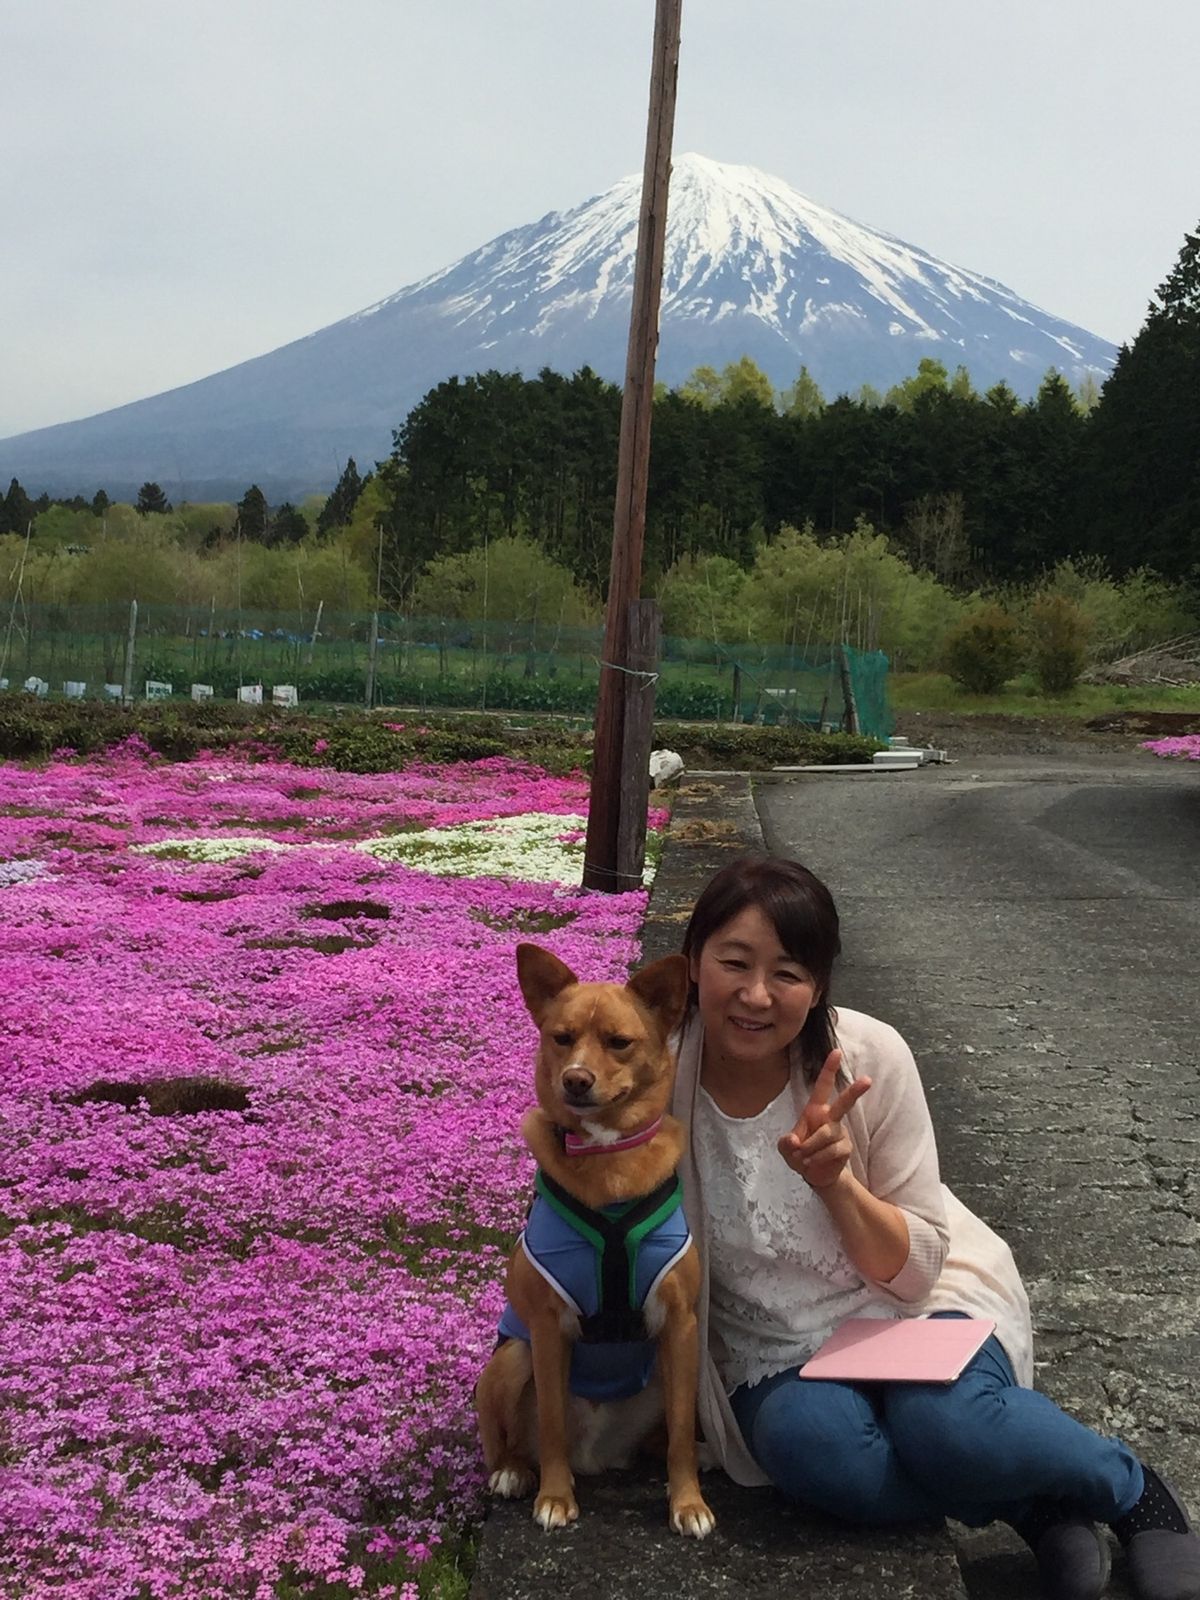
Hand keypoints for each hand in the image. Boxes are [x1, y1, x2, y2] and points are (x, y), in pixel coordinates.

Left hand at [777, 1049, 871, 1190]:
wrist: (815, 1175)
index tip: (836, 1051)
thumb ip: (785, 1143)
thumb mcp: (786, 1148)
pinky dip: (817, 1158)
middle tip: (867, 1080)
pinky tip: (811, 1163)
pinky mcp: (846, 1148)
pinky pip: (831, 1150)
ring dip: (809, 1147)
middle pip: (844, 1102)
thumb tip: (794, 1140)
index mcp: (815, 1110)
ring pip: (826, 1133)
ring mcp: (840, 1132)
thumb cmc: (800, 1154)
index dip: (829, 1069)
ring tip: (802, 1156)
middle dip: (855, 1091)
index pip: (823, 1086)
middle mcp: (830, 1118)